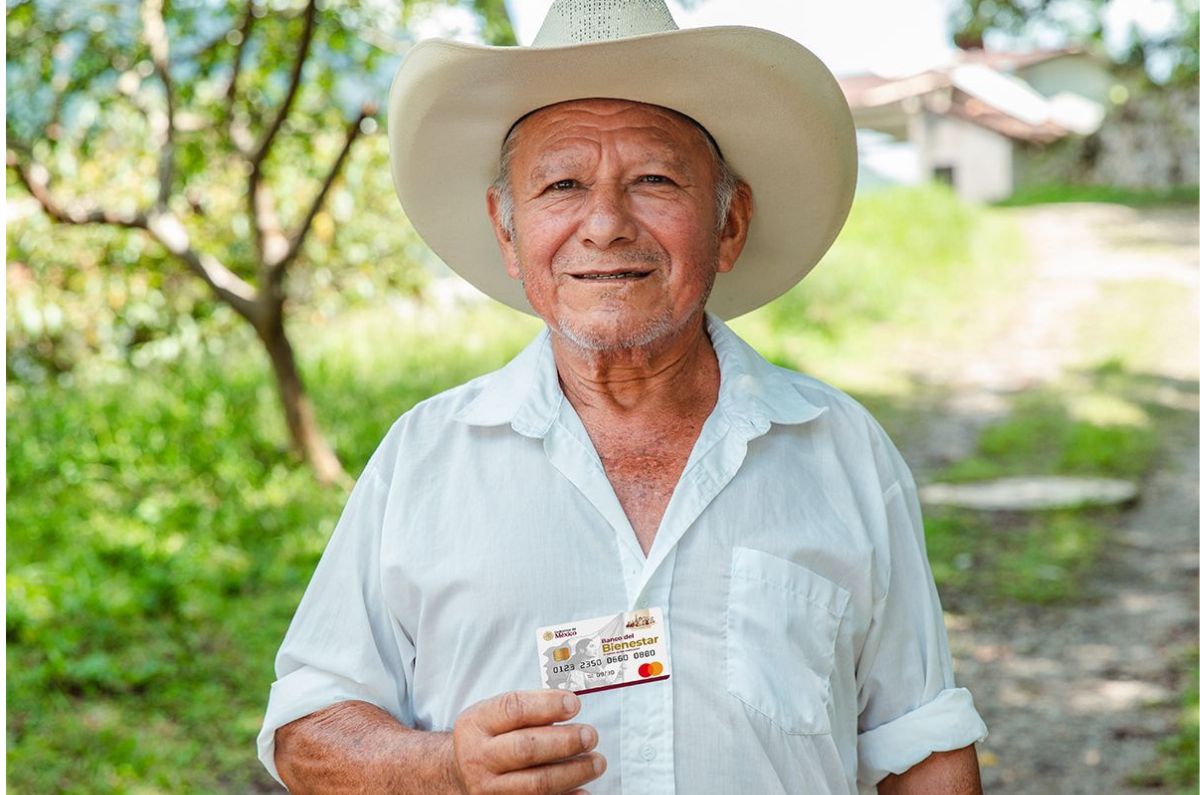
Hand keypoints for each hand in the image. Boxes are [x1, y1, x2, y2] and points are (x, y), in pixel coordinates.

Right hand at [449, 689, 605, 794]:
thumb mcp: (495, 715)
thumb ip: (529, 708)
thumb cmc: (489, 738)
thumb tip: (571, 705)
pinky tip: (583, 791)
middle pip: (526, 749)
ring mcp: (488, 789)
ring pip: (537, 784)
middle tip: (590, 736)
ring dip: (573, 772)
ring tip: (596, 762)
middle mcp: (478, 758)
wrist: (461, 773)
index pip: (513, 709)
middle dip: (565, 742)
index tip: (574, 704)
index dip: (548, 705)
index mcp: (476, 724)